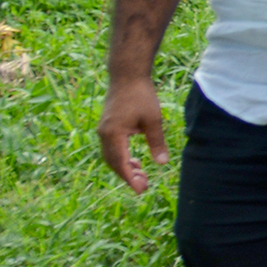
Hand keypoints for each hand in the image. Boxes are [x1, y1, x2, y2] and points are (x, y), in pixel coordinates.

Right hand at [99, 74, 169, 192]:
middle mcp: (104, 134)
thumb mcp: (153, 120)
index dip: (129, 178)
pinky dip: (122, 157)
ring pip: (112, 156)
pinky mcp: (107, 126)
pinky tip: (136, 161)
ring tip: (142, 175)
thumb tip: (162, 163)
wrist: (127, 76)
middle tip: (144, 186)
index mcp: (114, 133)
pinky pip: (112, 148)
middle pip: (113, 162)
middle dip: (128, 176)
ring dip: (125, 167)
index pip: (120, 162)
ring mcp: (104, 130)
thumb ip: (156, 142)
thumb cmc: (141, 96)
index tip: (140, 190)